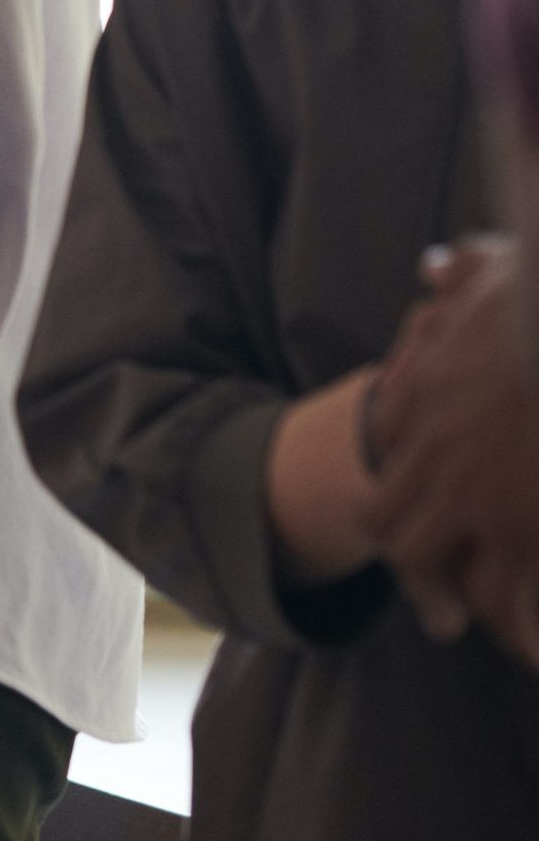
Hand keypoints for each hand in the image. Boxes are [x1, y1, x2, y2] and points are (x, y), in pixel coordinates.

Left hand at [366, 237, 538, 664]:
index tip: (427, 506)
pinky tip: (529, 646)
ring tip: (491, 632)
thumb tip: (433, 266)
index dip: (406, 480)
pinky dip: (517, 626)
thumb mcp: (494, 271)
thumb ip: (461, 275)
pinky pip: (500, 595)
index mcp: (422, 395)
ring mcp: (469, 493)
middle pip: (388, 521)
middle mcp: (430, 451)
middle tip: (439, 600)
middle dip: (413, 561)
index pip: (388, 449)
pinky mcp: (517, 524)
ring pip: (424, 562)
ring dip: (455, 598)